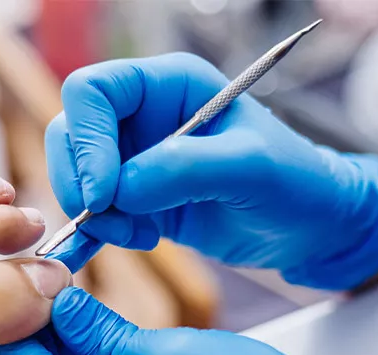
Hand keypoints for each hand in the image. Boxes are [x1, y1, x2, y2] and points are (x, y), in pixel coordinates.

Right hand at [46, 53, 377, 288]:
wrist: (307, 227)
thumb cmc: (294, 183)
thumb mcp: (252, 168)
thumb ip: (185, 168)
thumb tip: (119, 191)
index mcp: (168, 84)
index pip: (93, 91)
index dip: (86, 138)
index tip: (104, 191)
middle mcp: (141, 116)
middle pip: (70, 133)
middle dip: (81, 182)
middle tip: (115, 221)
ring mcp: (133, 159)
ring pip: (74, 176)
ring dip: (92, 214)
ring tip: (139, 237)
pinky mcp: (133, 199)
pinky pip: (90, 212)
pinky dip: (88, 235)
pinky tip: (113, 247)